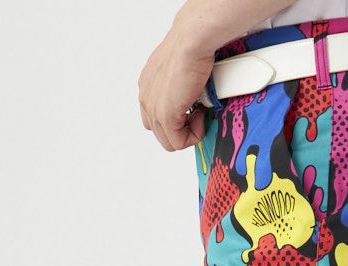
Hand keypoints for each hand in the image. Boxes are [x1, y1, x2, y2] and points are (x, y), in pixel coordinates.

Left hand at [138, 21, 215, 150]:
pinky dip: (194, 135)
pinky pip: (179, 143)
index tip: (192, 108)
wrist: (192, 40)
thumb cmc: (191, 45)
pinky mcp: (165, 116)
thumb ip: (179, 85)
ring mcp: (154, 109)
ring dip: (189, 133)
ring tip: (200, 113)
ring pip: (169, 141)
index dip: (176, 118)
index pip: (154, 117)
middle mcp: (146, 97)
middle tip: (198, 113)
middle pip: (161, 133)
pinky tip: (201, 115)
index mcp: (147, 85)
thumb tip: (193, 96)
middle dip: (182, 129)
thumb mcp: (179, 67)